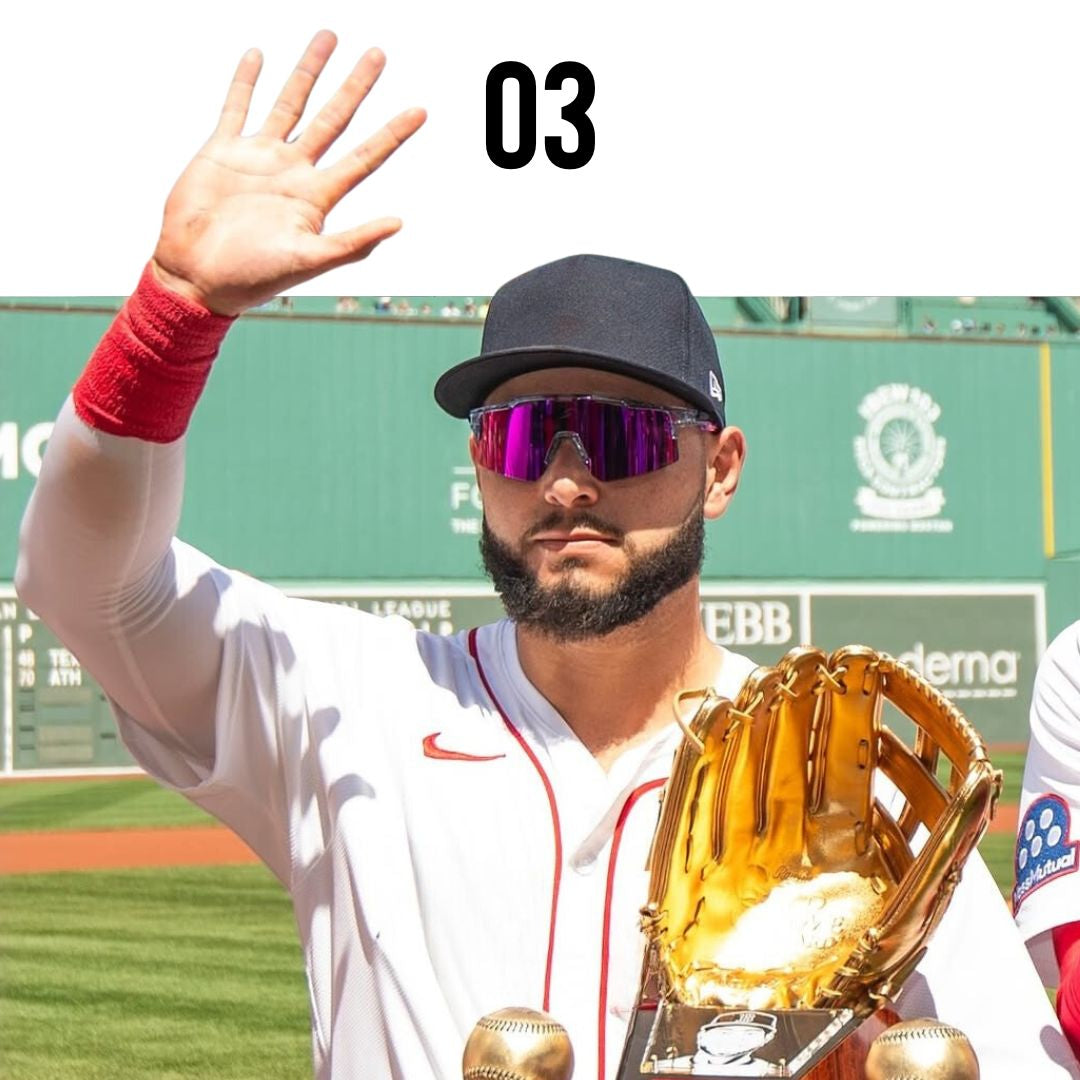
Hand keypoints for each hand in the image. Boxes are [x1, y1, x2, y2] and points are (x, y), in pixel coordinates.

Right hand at [151, 30, 425, 314]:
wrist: (195, 277)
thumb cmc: (251, 278)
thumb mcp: (308, 261)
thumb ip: (353, 243)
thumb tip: (398, 223)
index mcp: (316, 197)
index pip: (364, 158)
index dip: (392, 134)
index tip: (420, 111)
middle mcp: (293, 172)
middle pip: (333, 119)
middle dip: (356, 86)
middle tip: (379, 55)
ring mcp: (259, 158)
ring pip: (290, 103)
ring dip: (309, 71)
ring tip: (329, 38)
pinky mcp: (222, 151)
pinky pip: (237, 107)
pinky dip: (246, 81)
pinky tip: (259, 56)